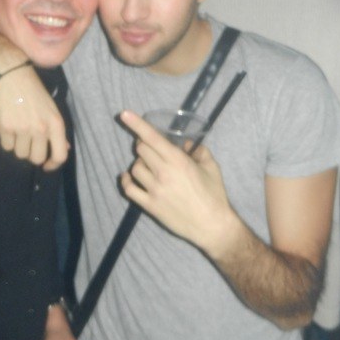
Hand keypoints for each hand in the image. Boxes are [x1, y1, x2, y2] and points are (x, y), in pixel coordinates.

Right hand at [0, 68, 68, 170]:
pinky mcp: (5, 127)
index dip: (53, 165)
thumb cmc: (34, 91)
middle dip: (32, 154)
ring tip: (17, 130)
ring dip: (18, 146)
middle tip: (28, 143)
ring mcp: (22, 128)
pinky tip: (8, 126)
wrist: (11, 73)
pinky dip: (7, 140)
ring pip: (20, 154)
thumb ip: (57, 131)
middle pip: (37, 159)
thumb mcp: (51, 109)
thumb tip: (65, 149)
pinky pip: (6, 146)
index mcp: (56, 123)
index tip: (46, 165)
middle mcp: (41, 128)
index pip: (60, 156)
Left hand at [118, 110, 236, 257]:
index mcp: (178, 161)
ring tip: (150, 167)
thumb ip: (198, 151)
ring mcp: (154, 190)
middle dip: (144, 145)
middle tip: (152, 149)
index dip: (137, 124)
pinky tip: (128, 177)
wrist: (212, 226)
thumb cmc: (214, 194)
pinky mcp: (149, 205)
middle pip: (141, 150)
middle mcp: (163, 173)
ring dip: (140, 163)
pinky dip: (126, 181)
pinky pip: (129, 189)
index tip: (124, 113)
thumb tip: (185, 144)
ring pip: (134, 168)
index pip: (152, 138)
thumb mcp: (211, 167)